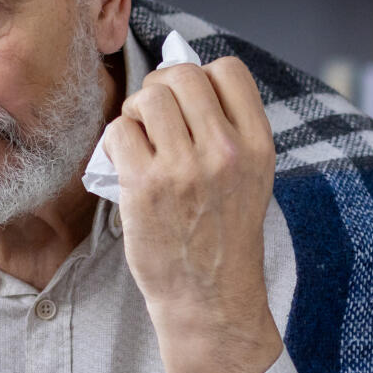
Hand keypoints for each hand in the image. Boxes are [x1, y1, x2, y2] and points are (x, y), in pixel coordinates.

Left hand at [101, 54, 283, 372]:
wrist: (209, 301)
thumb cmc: (222, 238)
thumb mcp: (247, 178)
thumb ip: (226, 130)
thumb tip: (179, 78)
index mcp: (257, 145)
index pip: (228, 70)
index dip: (200, 76)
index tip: (188, 103)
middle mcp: (225, 151)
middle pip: (182, 75)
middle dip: (160, 89)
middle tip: (154, 120)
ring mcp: (184, 168)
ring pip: (146, 98)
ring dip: (135, 114)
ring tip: (139, 142)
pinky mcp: (145, 187)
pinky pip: (118, 132)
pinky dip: (115, 143)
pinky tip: (124, 166)